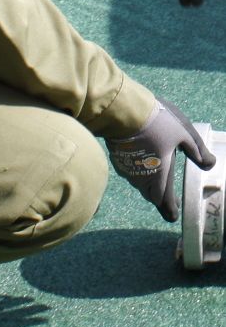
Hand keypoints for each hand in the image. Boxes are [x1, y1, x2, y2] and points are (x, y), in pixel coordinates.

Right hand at [106, 98, 215, 221]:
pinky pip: (128, 169)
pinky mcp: (116, 158)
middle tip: (168, 194)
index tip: (174, 214)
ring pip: (137, 181)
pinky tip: (140, 158)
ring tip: (154, 172)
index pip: (162, 201)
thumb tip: (210, 164)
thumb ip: (197, 150)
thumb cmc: (158, 123)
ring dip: (146, 181)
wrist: (124, 111)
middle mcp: (140, 177)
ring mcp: (126, 168)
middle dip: (159, 195)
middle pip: (150, 194)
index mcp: (159, 175)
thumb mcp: (184, 133)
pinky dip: (136, 168)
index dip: (168, 209)